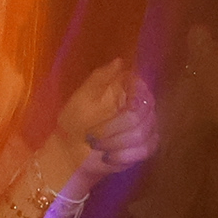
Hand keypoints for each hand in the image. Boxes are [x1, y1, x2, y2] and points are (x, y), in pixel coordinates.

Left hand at [57, 59, 156, 175]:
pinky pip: (145, 150)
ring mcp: (147, 126)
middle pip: (140, 115)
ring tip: (96, 146)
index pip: (141, 89)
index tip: (112, 109)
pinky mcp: (147, 147)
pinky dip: (124, 155)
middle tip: (92, 135)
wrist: (70, 151)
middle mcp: (142, 105)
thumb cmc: (75, 121)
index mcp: (128, 88)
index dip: (129, 101)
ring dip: (115, 142)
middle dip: (113, 128)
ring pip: (142, 134)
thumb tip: (120, 61)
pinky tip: (108, 157)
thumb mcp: (82, 96)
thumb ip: (101, 77)